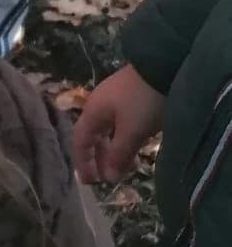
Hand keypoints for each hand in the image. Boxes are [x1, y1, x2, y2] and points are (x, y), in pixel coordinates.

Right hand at [73, 63, 166, 183]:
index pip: (80, 142)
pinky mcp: (133, 93)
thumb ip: (118, 155)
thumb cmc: (144, 101)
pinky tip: (136, 144)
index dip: (82, 163)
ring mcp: (117, 97)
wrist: (166, 64)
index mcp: (93, 112)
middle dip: (100, 158)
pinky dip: (125, 137)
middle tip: (110, 176)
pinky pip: (122, 122)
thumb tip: (108, 178)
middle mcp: (100, 104)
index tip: (89, 183)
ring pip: (110, 129)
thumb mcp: (132, 131)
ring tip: (127, 164)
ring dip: (115, 149)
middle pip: (94, 136)